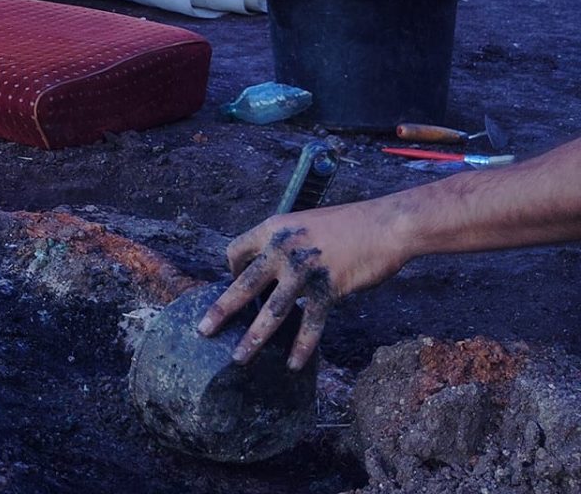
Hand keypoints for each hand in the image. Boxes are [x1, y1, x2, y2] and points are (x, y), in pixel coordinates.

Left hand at [197, 201, 408, 369]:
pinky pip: (310, 323)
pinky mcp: (328, 289)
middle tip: (203, 331)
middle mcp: (282, 249)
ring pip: (271, 311)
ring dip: (253, 337)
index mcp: (273, 228)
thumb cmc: (349, 226)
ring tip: (238, 358)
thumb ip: (285, 245)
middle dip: (221, 311)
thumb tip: (272, 270)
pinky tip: (293, 364)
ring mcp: (304, 270)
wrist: (386, 225)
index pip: (235, 250)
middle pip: (243, 284)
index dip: (230, 269)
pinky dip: (301, 346)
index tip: (233, 283)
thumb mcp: (304, 225)